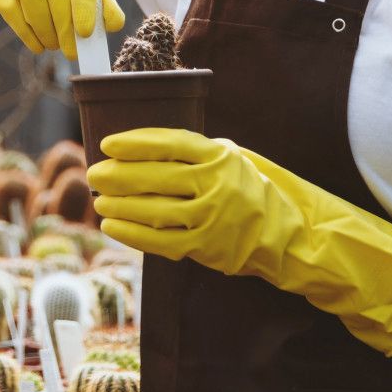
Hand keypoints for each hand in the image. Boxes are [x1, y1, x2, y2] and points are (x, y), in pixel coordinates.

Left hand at [89, 127, 391, 355]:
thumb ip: (201, 153)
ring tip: (99, 198)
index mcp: (222, 157)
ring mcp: (210, 220)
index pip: (169, 144)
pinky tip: (113, 225)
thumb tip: (152, 146)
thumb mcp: (238, 159)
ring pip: (152, 210)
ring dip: (119, 204)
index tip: (109, 142)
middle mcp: (215, 187)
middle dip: (117, 174)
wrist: (298, 236)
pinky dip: (132, 233)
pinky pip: (160, 241)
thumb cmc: (264, 189)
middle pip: (153, 177)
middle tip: (94, 171)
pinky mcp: (207, 249)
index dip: (135, 143)